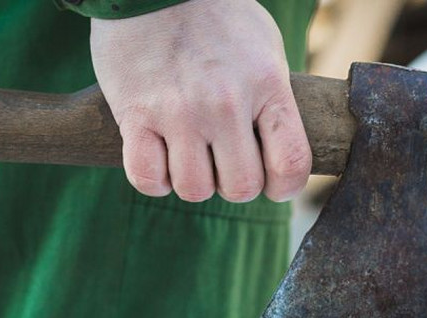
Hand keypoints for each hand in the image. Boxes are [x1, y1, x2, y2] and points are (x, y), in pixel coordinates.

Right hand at [90, 0, 310, 201]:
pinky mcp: (136, 113)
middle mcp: (225, 104)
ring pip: (194, 189)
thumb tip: (277, 151)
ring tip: (190, 155)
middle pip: (240, 188)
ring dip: (194, 181)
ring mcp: (179, 111)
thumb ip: (274, 103)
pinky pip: (146, 177)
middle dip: (234, 185)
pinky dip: (154, 179)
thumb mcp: (264, 52)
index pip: (291, 164)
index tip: (274, 185)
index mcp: (266, 86)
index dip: (285, 188)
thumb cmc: (217, 19)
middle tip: (224, 163)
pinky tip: (159, 159)